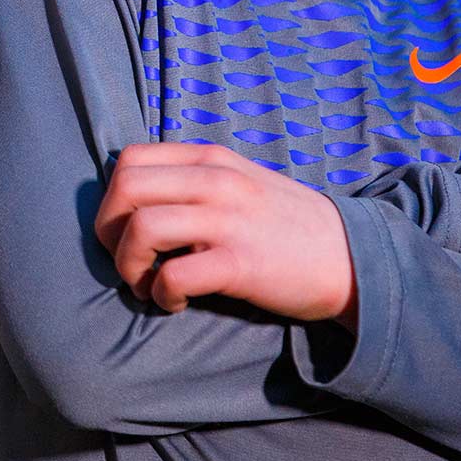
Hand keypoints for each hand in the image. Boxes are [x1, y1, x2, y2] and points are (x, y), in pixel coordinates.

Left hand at [94, 142, 357, 325]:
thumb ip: (192, 180)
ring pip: (142, 228)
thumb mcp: (238, 182)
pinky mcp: (241, 264)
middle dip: (108, 231)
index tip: (123, 230)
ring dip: (129, 265)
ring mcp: (229, 221)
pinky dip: (161, 294)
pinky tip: (175, 302)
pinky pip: (174, 275)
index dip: (111, 199)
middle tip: (126, 261)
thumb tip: (133, 198)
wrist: (352, 258)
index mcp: (210, 159)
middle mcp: (215, 181)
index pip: (129, 160)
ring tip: (147, 285)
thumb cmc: (285, 226)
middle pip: (124, 189)